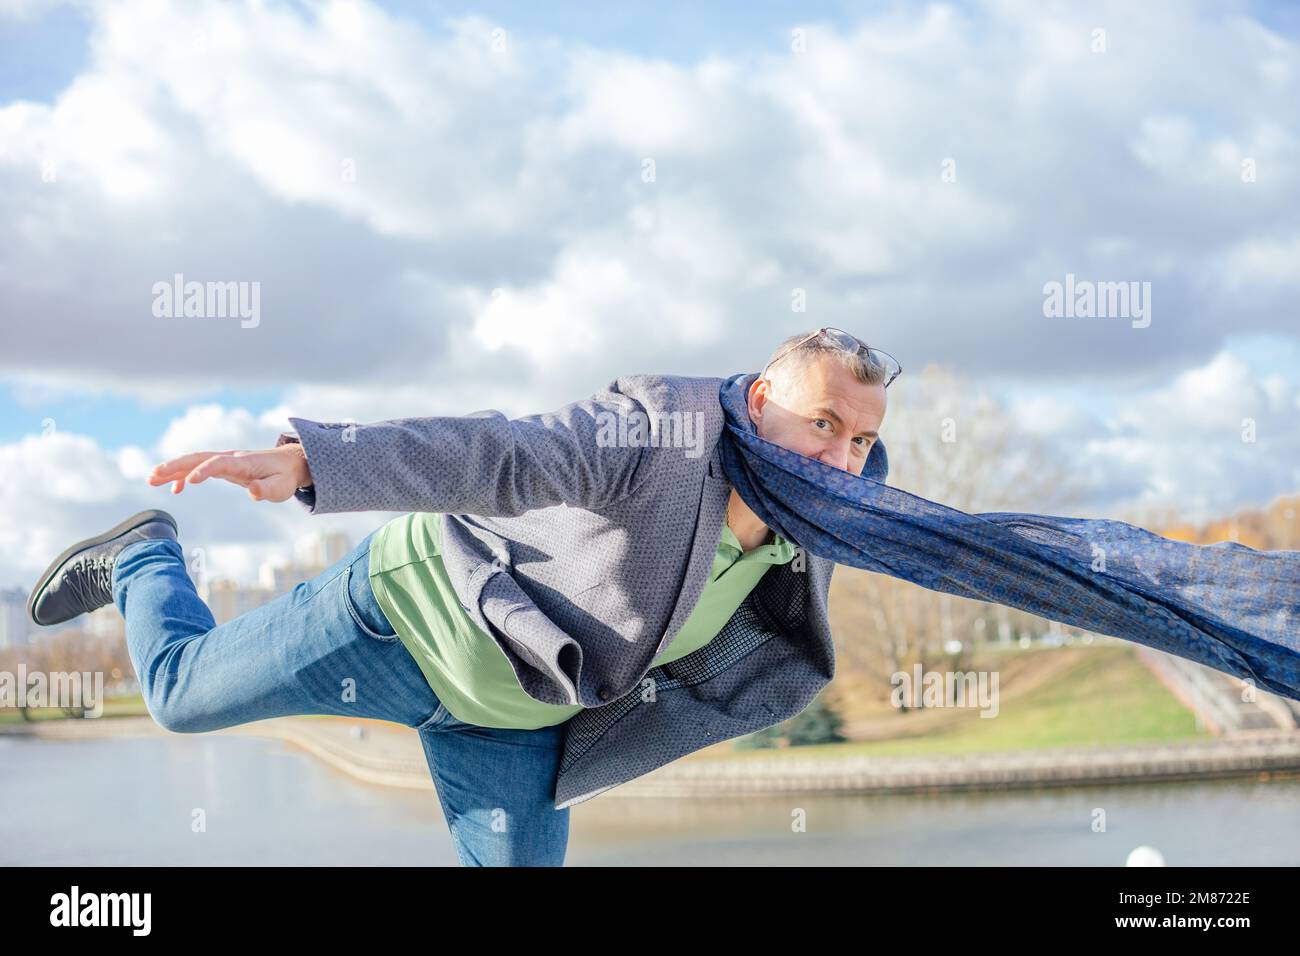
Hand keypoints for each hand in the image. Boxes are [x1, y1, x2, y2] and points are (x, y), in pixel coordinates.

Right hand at [147, 444, 311, 501]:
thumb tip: (252, 491)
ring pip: (194, 461)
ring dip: (173, 469)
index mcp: (243, 463)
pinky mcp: (223, 466)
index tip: (188, 482)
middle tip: (153, 475)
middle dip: (175, 465)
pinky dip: (184, 475)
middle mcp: (230, 458)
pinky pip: (198, 467)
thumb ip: (265, 490)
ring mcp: (225, 461)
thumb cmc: (285, 478)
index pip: (219, 463)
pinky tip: (173, 489)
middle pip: (198, 457)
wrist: (290, 464)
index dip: (204, 471)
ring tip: (151, 479)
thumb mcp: (280, 487)